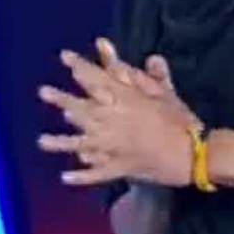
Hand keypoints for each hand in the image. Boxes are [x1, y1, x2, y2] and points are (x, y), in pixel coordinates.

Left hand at [37, 37, 200, 187]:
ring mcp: (113, 147)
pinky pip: (97, 173)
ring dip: (60, 142)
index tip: (64, 56)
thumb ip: (156, 76)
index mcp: (126, 100)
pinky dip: (82, 176)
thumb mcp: (169, 94)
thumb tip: (151, 56)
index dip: (80, 67)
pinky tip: (65, 176)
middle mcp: (114, 121)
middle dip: (61, 99)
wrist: (192, 154)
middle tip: (42, 92)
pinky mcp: (119, 167)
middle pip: (82, 109)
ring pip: (82, 143)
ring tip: (41, 141)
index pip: (98, 79)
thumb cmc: (180, 120)